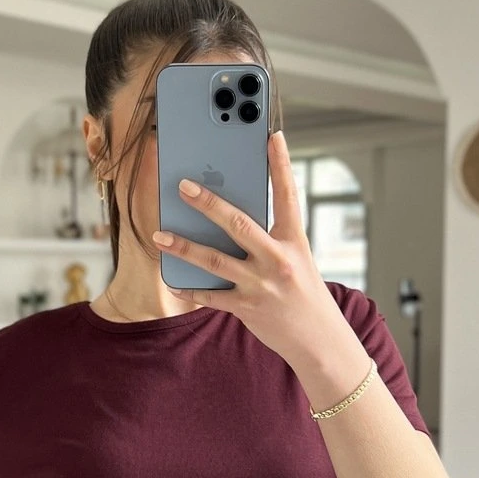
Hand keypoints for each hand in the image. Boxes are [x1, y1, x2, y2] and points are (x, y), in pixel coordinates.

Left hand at [151, 129, 341, 364]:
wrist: (319, 340)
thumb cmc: (304, 293)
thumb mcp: (296, 259)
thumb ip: (269, 239)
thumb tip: (228, 219)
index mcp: (294, 242)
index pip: (288, 196)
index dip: (280, 165)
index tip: (272, 137)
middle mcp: (278, 260)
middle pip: (238, 224)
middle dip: (208, 203)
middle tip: (183, 186)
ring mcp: (261, 285)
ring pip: (214, 260)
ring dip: (184, 246)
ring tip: (159, 235)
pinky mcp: (247, 308)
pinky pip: (211, 295)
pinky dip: (190, 287)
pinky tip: (172, 279)